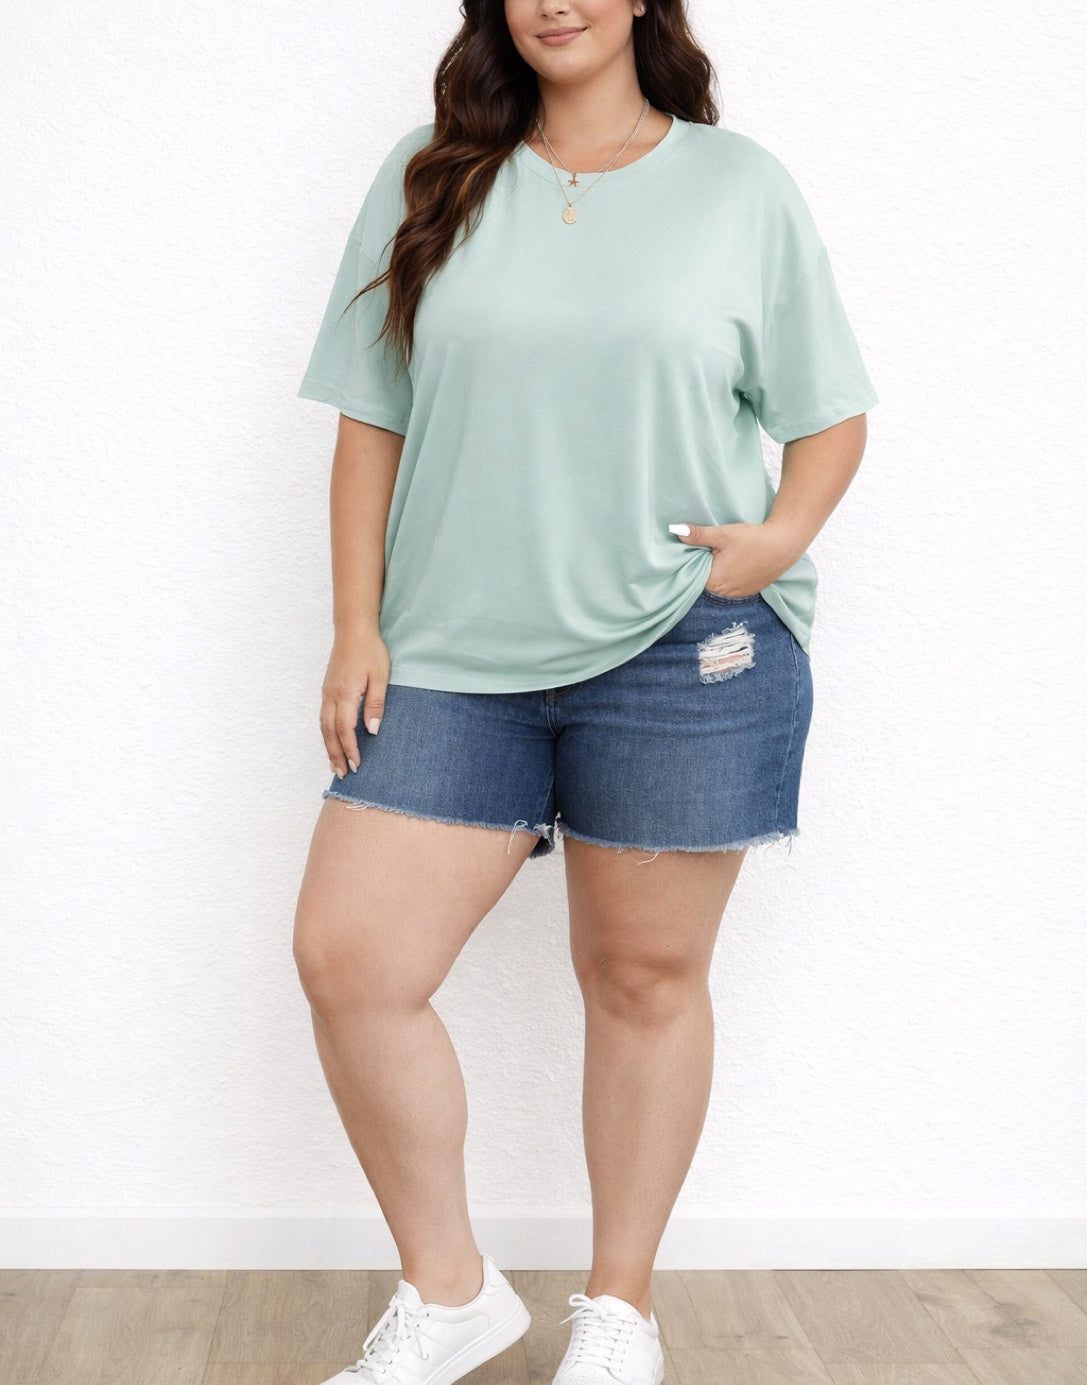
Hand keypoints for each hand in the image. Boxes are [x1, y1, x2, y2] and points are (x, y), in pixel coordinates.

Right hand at [320, 628, 390, 778]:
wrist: (353, 630)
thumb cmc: (370, 651)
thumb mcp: (380, 677)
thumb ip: (375, 705)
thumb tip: (372, 731)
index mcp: (345, 694)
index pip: (345, 729)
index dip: (350, 749)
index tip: (357, 765)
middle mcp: (331, 696)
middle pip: (330, 733)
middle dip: (336, 755)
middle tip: (343, 774)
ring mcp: (326, 693)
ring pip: (323, 727)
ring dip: (329, 748)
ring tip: (335, 765)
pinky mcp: (327, 690)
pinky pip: (323, 718)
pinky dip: (326, 734)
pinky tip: (332, 742)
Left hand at [668, 520, 797, 597]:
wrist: (785, 544)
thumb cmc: (753, 539)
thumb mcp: (722, 534)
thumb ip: (698, 534)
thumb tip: (676, 530)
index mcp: (714, 582)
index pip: (692, 575)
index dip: (690, 562)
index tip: (690, 551)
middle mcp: (725, 592)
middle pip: (706, 579)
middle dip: (704, 566)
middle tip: (705, 549)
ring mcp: (739, 593)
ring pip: (721, 582)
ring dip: (718, 571)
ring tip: (722, 555)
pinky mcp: (751, 590)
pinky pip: (734, 584)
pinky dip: (731, 574)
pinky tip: (735, 561)